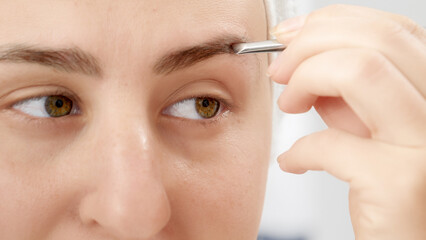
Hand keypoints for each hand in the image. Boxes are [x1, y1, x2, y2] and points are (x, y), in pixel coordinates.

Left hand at [268, 5, 425, 239]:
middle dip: (309, 45)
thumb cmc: (391, 196)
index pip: (392, 30)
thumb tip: (311, 63)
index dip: (332, 22)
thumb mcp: (372, 133)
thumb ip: (351, 97)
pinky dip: (299, 150)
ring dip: (306, 78)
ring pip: (361, 70)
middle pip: (376, 40)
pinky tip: (292, 163)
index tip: (289, 36)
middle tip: (279, 71)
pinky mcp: (403, 184)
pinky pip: (331, 144)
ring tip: (288, 104)